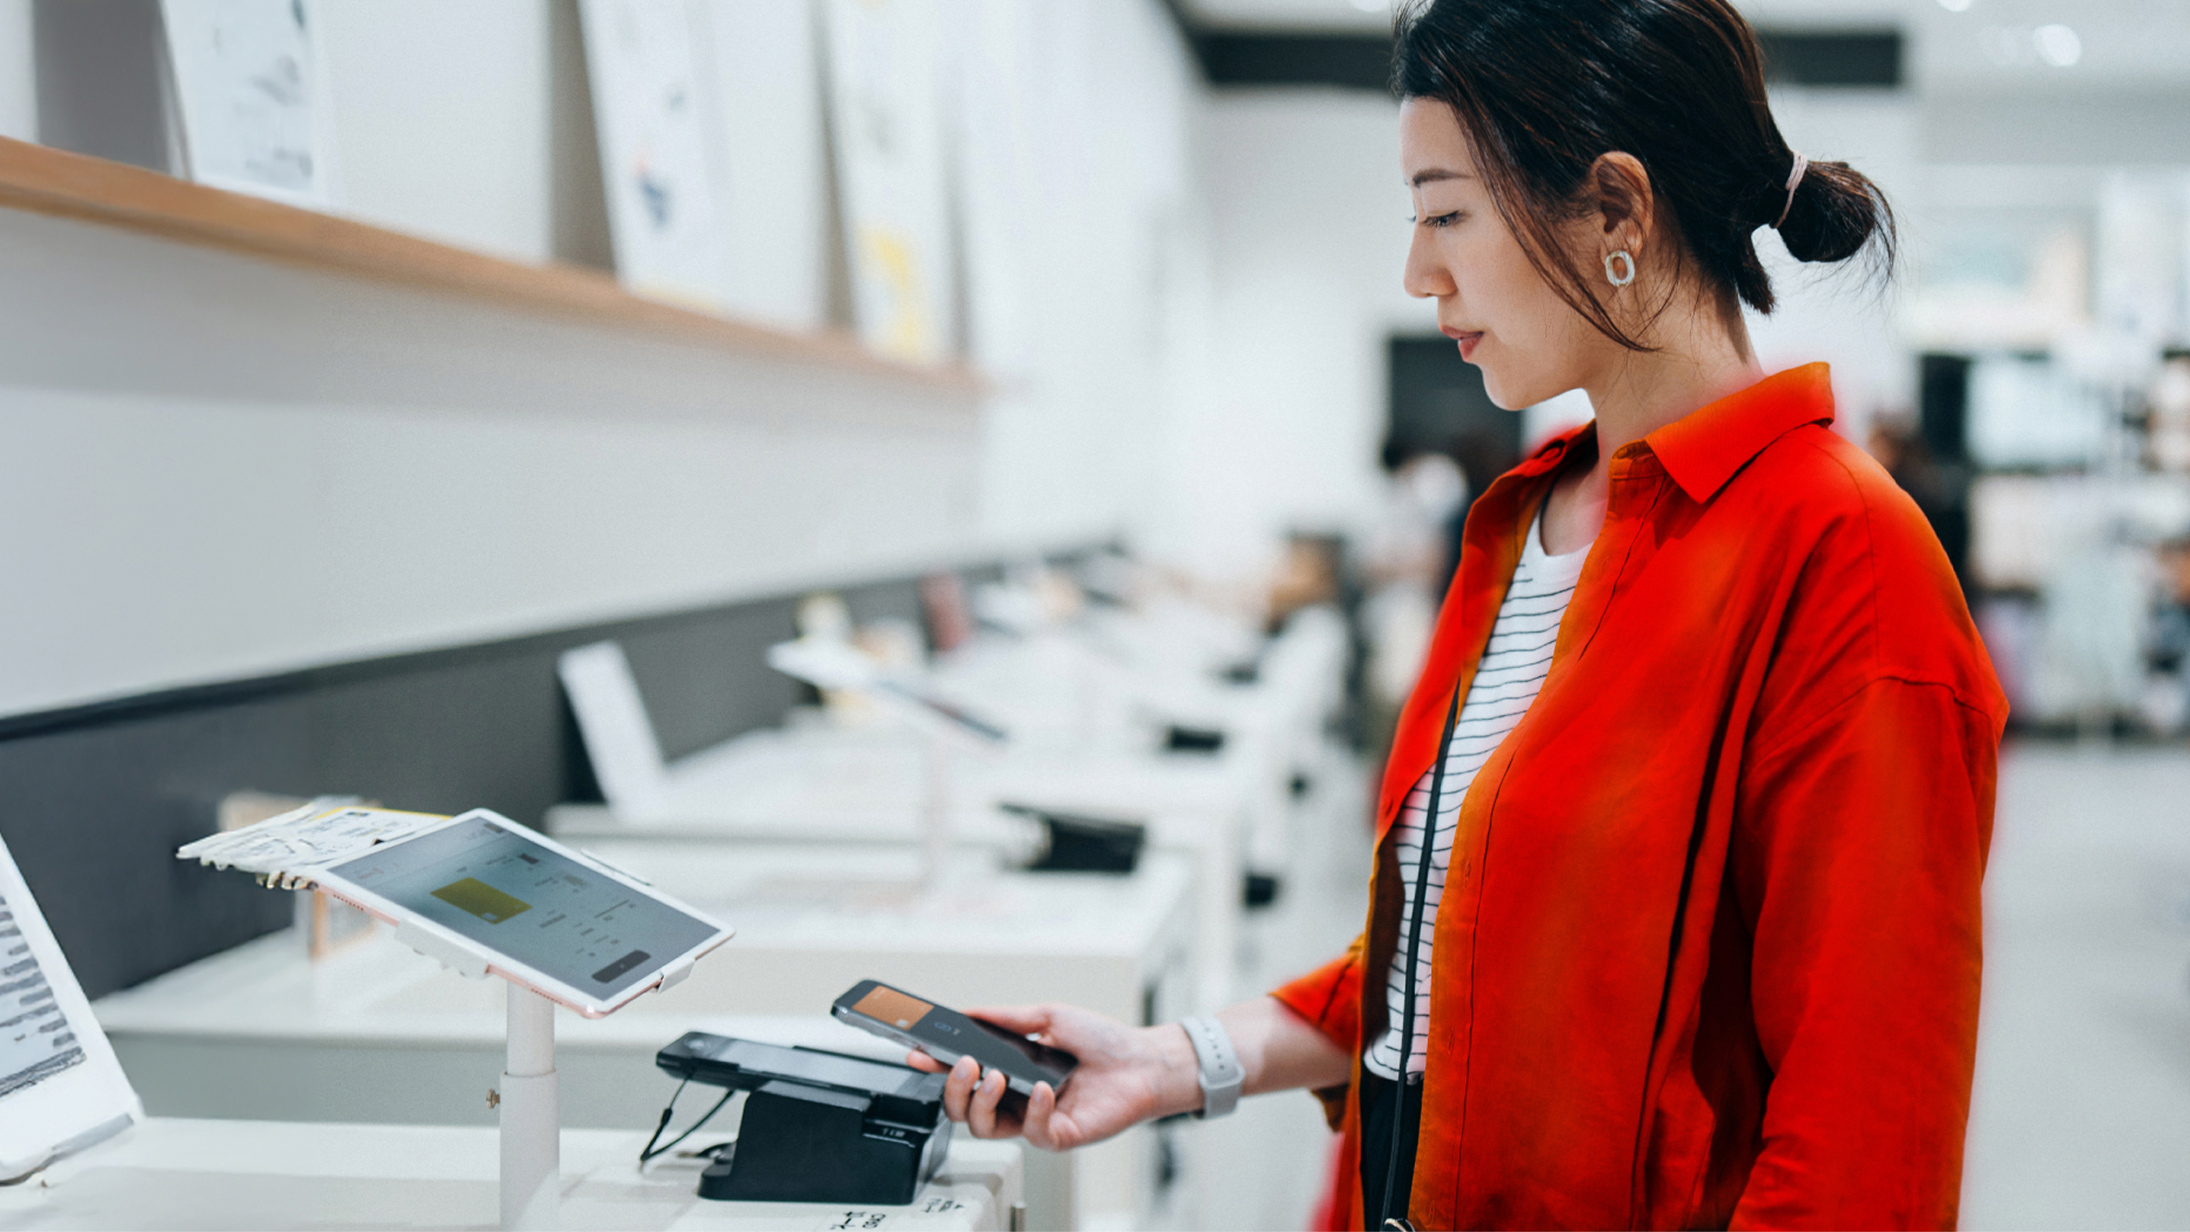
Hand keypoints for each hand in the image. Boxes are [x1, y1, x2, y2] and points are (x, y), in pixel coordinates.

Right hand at [904, 1003, 1200, 1150]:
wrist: (1144, 1060)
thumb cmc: (1102, 1041)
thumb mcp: (1048, 1017)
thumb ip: (1006, 1018)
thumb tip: (968, 1011)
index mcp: (1011, 1074)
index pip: (964, 1077)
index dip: (936, 1068)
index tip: (917, 1051)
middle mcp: (1017, 1102)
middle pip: (963, 1110)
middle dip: (953, 1088)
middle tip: (961, 1064)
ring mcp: (1036, 1122)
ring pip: (986, 1128)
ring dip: (982, 1101)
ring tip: (996, 1074)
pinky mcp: (1060, 1137)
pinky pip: (1033, 1132)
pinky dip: (1033, 1109)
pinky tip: (1042, 1089)